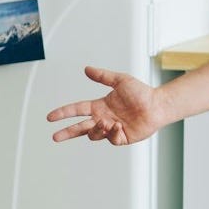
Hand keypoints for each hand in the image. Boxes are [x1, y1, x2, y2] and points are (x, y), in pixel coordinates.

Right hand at [47, 66, 166, 144]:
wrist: (158, 105)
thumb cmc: (142, 93)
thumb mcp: (120, 81)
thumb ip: (103, 76)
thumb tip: (86, 69)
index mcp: (100, 106)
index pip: (77, 110)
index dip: (63, 113)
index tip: (50, 117)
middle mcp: (103, 118)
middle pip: (80, 127)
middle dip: (67, 132)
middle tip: (55, 137)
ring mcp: (112, 129)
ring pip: (94, 134)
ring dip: (96, 129)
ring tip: (105, 122)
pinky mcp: (122, 138)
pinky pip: (110, 139)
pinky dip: (111, 133)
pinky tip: (118, 126)